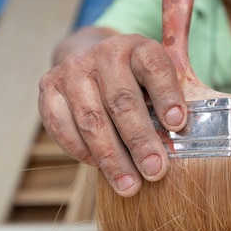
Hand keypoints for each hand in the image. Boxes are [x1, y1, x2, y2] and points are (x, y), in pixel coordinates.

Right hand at [38, 32, 186, 196]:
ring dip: (112, 157)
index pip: (154, 68)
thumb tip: (182, 132)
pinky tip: (99, 168)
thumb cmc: (137, 78)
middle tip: (155, 171)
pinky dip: (81, 151)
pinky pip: (62, 127)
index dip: (167, 97)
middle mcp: (104, 53)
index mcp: (138, 46)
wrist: (92, 58)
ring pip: (92, 119)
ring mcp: (72, 70)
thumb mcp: (160, 75)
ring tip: (130, 185)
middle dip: (140, 140)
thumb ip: (173, 96)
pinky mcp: (48, 88)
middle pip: (122, 101)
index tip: (178, 126)